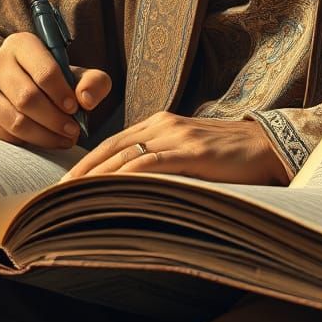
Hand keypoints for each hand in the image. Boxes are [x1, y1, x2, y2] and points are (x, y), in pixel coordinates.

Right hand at [0, 32, 110, 148]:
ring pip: (16, 121)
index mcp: (21, 44)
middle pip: (28, 98)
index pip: (44, 71)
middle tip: (73, 132)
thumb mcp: (76, 74)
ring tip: (63, 139)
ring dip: (44, 136)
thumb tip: (85, 100)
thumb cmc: (51, 80)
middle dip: (56, 120)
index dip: (63, 94)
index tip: (75, 109)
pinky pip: (3, 136)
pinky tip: (43, 141)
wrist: (14, 87)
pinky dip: (27, 143)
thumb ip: (93, 81)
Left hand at [61, 111, 290, 185]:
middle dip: (79, 172)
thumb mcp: (187, 153)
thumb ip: (161, 161)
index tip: (61, 185)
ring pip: (124, 154)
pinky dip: (126, 176)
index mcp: (158, 123)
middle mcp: (162, 124)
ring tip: (71, 197)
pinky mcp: (192, 151)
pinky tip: (109, 189)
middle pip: (109, 148)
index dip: (83, 163)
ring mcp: (176, 135)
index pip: (110, 143)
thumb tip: (131, 186)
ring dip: (94, 177)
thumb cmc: (227, 156)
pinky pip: (151, 163)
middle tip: (54, 196)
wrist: (267, 147)